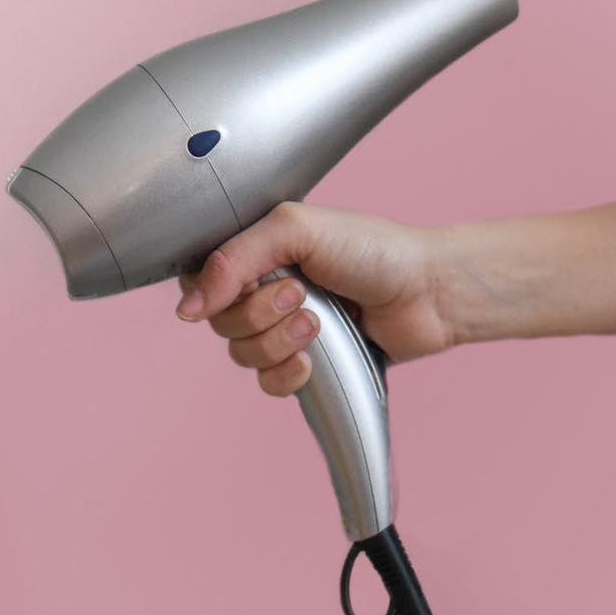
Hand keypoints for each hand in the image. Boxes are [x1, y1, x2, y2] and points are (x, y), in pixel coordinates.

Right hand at [175, 202, 453, 395]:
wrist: (427, 292)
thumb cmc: (374, 249)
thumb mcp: (297, 230)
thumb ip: (235, 259)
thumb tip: (188, 307)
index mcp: (257, 251)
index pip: (199, 278)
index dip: (212, 292)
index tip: (243, 290)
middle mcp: (264, 289)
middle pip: (220, 322)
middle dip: (260, 315)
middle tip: (302, 295)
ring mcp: (283, 328)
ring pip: (243, 355)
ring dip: (278, 343)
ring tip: (319, 323)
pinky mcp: (305, 362)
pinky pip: (268, 384)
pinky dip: (287, 375)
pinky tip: (312, 361)